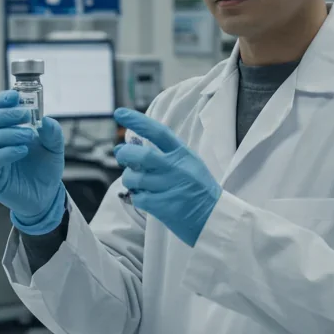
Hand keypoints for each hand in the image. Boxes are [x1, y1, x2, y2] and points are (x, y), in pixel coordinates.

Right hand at [0, 91, 66, 232]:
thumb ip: (52, 133)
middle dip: (6, 114)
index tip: (15, 96)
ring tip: (29, 136)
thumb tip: (46, 120)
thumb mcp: (54, 149)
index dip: (3, 100)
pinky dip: (7, 152)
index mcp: (7, 130)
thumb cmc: (44, 170)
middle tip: (24, 115)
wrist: (45, 197)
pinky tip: (21, 150)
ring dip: (10, 133)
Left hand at [113, 108, 220, 246]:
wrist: (214, 219)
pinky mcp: (163, 206)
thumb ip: (162, 155)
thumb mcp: (189, 165)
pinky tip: (145, 197)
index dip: (137, 121)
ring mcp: (169, 187)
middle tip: (122, 155)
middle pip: (140, 155)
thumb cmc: (198, 190)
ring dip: (129, 179)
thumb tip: (123, 148)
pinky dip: (136, 197)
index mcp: (184, 154)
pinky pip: (137, 197)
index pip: (158, 132)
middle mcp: (176, 168)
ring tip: (138, 183)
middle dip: (125, 154)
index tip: (119, 113)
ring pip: (134, 178)